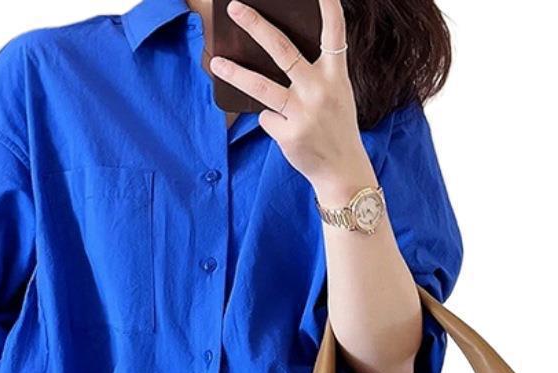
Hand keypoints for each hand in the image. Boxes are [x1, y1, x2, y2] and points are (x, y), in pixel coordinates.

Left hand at [210, 0, 376, 204]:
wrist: (342, 171)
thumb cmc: (335, 128)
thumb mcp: (336, 95)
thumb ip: (316, 75)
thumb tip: (273, 56)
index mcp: (335, 77)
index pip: (334, 34)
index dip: (329, 7)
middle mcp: (319, 90)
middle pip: (282, 50)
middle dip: (256, 26)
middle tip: (235, 8)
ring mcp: (303, 113)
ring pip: (261, 87)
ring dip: (235, 74)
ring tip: (216, 64)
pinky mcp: (289, 134)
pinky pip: (266, 119)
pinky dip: (272, 123)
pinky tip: (287, 132)